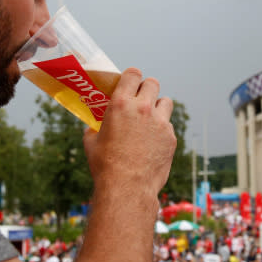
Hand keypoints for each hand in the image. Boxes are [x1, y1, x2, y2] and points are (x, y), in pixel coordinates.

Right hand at [83, 67, 175, 198]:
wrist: (127, 187)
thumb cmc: (105, 166)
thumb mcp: (91, 142)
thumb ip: (94, 128)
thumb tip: (93, 127)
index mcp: (121, 104)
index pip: (133, 74)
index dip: (131, 77)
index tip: (130, 83)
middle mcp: (143, 108)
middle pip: (152, 83)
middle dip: (146, 89)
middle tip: (141, 100)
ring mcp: (160, 122)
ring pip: (166, 101)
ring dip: (158, 106)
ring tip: (150, 118)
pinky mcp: (171, 137)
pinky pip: (168, 125)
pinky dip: (162, 129)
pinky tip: (153, 141)